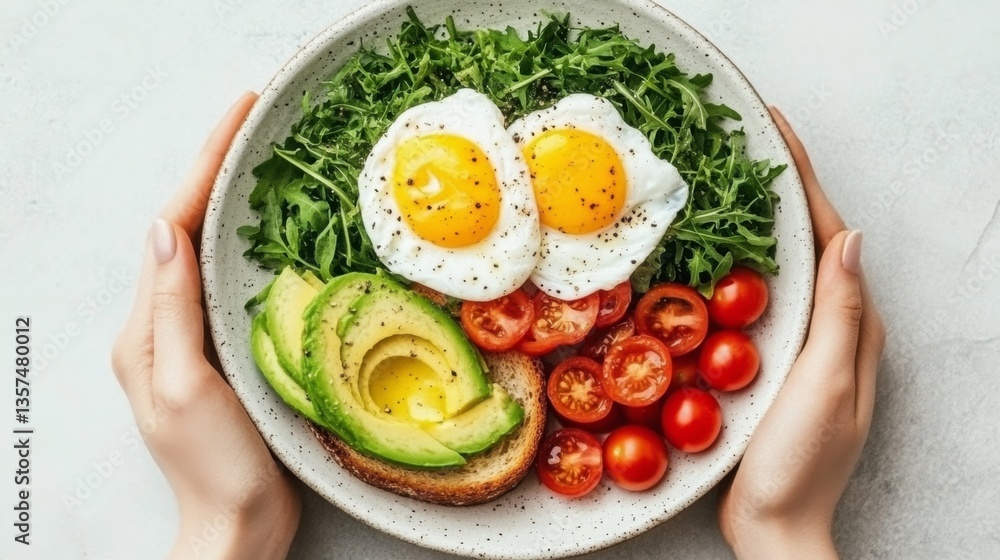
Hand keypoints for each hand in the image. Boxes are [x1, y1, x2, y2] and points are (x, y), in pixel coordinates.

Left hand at [111, 92, 300, 559]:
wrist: (238, 525)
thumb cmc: (217, 468)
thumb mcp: (188, 388)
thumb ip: (172, 310)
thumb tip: (163, 229)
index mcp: (147, 329)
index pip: (173, 226)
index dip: (205, 164)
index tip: (240, 113)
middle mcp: (162, 325)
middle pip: (184, 225)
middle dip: (214, 166)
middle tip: (253, 118)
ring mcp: (190, 338)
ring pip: (206, 248)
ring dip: (229, 197)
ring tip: (260, 155)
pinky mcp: (219, 351)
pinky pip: (226, 279)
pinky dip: (244, 240)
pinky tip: (268, 228)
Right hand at [717, 107, 885, 558]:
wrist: (773, 523)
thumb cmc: (799, 461)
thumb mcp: (826, 383)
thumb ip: (841, 313)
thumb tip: (849, 236)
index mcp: (853, 325)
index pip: (830, 235)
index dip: (803, 178)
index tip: (774, 129)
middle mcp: (834, 327)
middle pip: (809, 240)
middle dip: (782, 186)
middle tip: (746, 141)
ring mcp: (804, 344)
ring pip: (784, 266)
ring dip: (761, 219)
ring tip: (728, 179)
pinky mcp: (774, 361)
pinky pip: (762, 297)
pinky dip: (741, 263)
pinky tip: (714, 253)